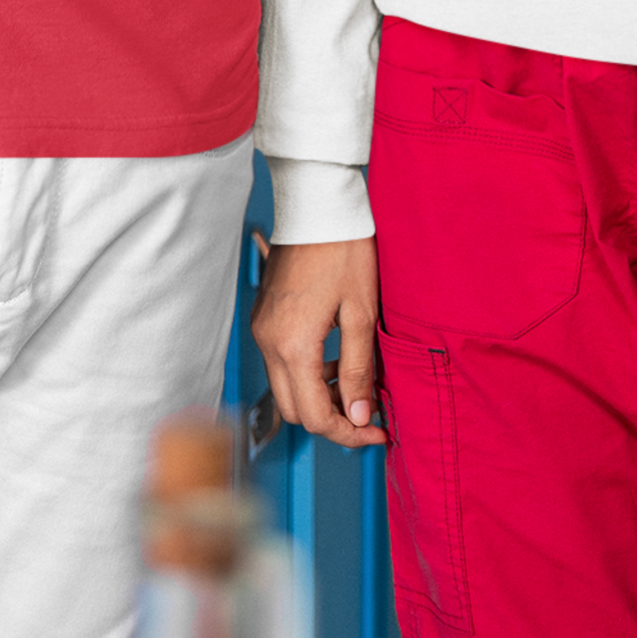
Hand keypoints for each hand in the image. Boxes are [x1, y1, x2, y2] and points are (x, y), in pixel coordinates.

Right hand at [251, 237, 385, 449]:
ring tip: (356, 382)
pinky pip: (280, 362)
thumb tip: (359, 415)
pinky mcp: (263, 317)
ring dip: (318, 396)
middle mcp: (268, 341)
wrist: (318, 204)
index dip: (347, 433)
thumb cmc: (344, 249)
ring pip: (285, 388)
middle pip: (293, 410)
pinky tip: (334, 359)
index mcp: (293, 344)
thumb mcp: (361, 312)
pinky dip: (306, 373)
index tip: (375, 430)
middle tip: (367, 412)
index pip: (314, 415)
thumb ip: (358, 369)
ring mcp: (261, 328)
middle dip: (331, 419)